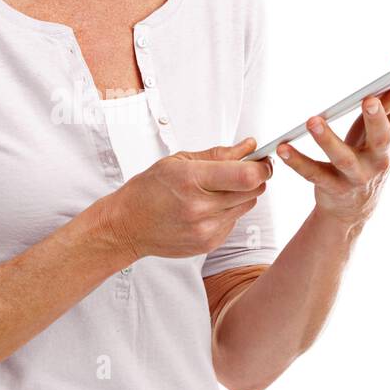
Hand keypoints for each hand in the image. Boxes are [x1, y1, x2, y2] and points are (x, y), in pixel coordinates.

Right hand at [98, 137, 273, 262]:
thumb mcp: (179, 161)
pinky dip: (227, 212)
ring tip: (216, 191)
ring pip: (247, 206)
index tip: (262, 162)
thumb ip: (219, 154)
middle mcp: (200, 207)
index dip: (262, 168)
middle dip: (254, 178)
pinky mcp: (209, 243)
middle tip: (242, 171)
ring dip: (240, 195)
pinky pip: (234, 222)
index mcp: (192, 180)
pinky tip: (205, 208)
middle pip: (253, 191)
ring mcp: (206, 229)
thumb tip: (250, 147)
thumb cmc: (148, 190)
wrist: (127, 225)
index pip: (246, 176)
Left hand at [276, 45, 389, 229]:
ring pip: (344, 158)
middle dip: (377, 118)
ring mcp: (357, 174)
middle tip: (371, 99)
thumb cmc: (368, 153)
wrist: (353, 207)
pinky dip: (298, 161)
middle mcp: (380, 157)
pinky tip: (283, 148)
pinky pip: (313, 173)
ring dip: (328, 140)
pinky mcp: (333, 187)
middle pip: (383, 137)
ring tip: (313, 121)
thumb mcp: (385, 123)